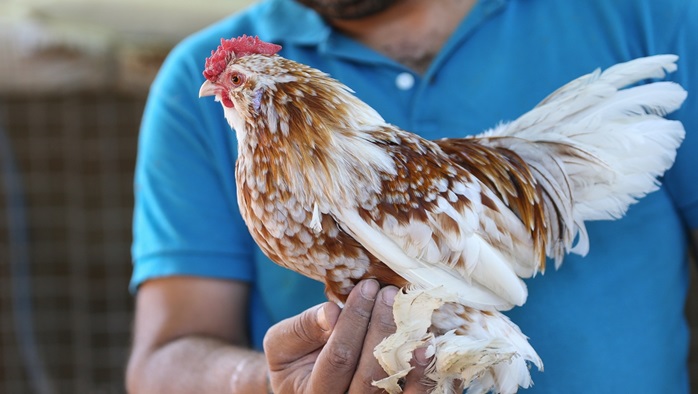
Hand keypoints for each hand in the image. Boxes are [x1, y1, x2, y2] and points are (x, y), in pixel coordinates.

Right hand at [264, 279, 431, 393]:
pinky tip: (428, 346)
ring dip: (408, 350)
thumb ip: (303, 328)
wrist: (302, 386)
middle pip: (371, 374)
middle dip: (382, 328)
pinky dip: (424, 373)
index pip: (339, 357)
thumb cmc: (293, 359)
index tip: (367, 286)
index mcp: (313, 393)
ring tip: (413, 317)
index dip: (354, 320)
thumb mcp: (282, 342)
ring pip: (395, 387)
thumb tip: (332, 312)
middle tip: (390, 293)